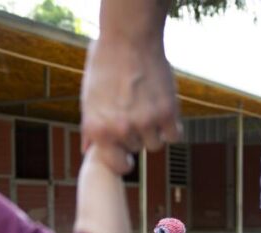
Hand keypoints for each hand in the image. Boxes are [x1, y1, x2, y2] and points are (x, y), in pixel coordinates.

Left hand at [81, 38, 181, 174]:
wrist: (128, 38)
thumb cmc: (105, 65)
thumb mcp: (88, 97)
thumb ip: (90, 127)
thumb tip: (86, 150)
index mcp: (98, 129)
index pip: (117, 165)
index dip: (123, 159)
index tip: (127, 154)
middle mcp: (121, 129)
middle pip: (137, 149)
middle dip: (137, 134)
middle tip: (135, 111)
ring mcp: (145, 122)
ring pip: (156, 144)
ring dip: (155, 131)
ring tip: (149, 108)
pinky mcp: (168, 113)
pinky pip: (174, 136)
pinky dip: (172, 127)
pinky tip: (165, 112)